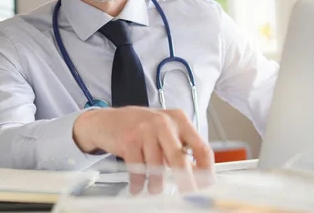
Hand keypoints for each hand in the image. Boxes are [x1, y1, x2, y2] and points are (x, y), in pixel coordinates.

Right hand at [73, 106, 213, 193]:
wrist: (107, 120)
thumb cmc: (140, 127)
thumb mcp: (164, 130)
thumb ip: (180, 147)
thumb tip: (196, 173)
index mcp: (179, 119)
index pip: (200, 147)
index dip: (206, 169)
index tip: (206, 184)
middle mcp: (163, 122)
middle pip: (179, 159)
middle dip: (185, 182)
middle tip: (187, 194)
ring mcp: (145, 130)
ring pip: (157, 168)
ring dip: (156, 184)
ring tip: (153, 189)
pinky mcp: (129, 140)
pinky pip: (138, 170)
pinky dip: (138, 183)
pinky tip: (137, 186)